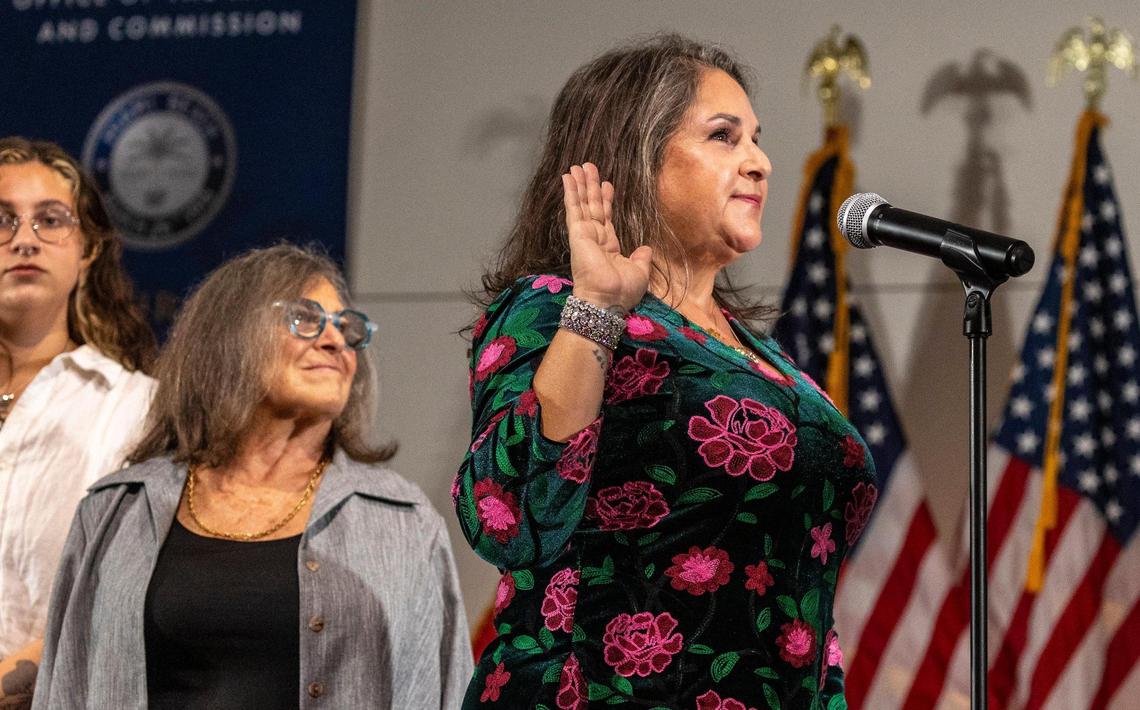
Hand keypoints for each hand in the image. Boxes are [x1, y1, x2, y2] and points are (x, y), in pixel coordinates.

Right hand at [562, 163, 651, 310]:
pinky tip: (567, 177)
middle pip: (593, 206)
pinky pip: (573, 209)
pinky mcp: (577, 234)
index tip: (607, 184)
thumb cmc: (622, 292)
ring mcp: (584, 235)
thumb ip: (642, 259)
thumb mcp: (640, 273)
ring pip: (582, 204)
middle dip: (591, 186)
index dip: (606, 200)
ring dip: (580, 184)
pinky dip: (570, 193)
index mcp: (609, 247)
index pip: (606, 218)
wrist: (607, 301)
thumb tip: (646, 249)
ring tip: (578, 166)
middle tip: (589, 167)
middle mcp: (595, 239)